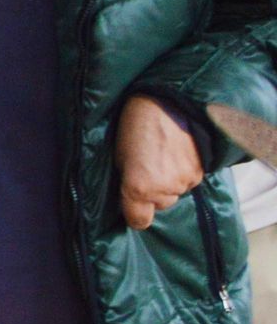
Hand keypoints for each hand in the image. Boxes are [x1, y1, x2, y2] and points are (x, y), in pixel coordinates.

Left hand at [118, 95, 203, 231]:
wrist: (170, 102)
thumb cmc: (136, 126)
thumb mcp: (120, 159)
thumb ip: (126, 184)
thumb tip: (130, 198)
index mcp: (139, 189)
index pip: (139, 221)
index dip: (134, 215)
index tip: (132, 206)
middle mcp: (164, 189)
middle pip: (159, 205)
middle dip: (152, 192)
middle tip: (147, 168)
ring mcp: (186, 180)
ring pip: (175, 192)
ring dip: (169, 180)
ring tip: (163, 155)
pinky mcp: (202, 170)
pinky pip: (189, 180)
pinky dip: (183, 171)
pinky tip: (177, 153)